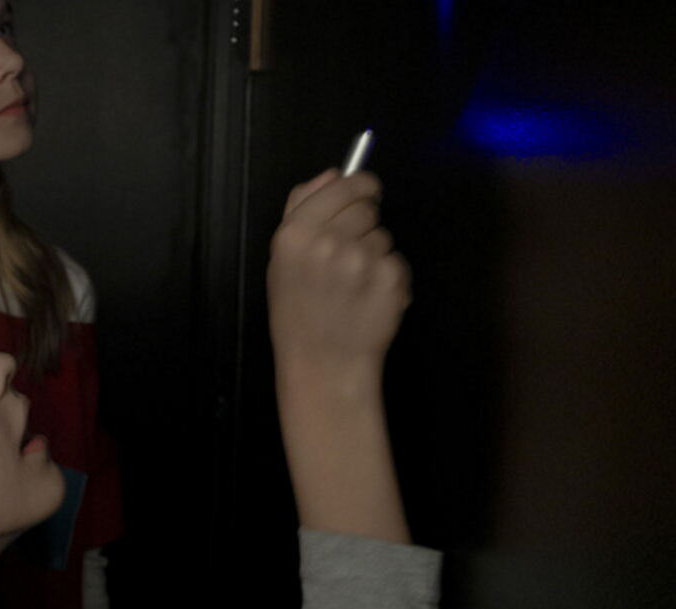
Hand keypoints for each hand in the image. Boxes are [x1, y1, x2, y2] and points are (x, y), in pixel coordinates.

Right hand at [267, 170, 411, 543]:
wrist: (323, 365)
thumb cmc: (298, 312)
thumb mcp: (282, 260)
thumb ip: (302, 209)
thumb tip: (332, 174)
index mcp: (295, 233)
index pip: (343, 184)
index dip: (357, 189)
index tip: (362, 197)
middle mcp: (328, 240)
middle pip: (367, 205)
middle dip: (362, 222)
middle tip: (347, 255)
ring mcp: (362, 260)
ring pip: (383, 235)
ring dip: (373, 254)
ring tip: (352, 286)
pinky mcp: (390, 278)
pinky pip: (396, 262)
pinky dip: (387, 279)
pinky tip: (367, 300)